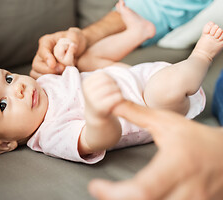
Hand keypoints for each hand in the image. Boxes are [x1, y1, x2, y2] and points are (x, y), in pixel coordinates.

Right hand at [30, 27, 86, 78]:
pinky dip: (48, 82)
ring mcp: (42, 65)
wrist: (79, 51)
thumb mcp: (75, 36)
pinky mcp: (45, 74)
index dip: (46, 58)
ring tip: (61, 76)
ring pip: (36, 74)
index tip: (53, 64)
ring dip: (48, 77)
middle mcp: (41, 54)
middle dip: (48, 70)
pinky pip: (41, 81)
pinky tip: (58, 81)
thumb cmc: (75, 41)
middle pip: (36, 65)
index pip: (42, 50)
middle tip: (62, 69)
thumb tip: (70, 48)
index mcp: (46, 42)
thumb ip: (72, 41)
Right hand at [83, 71, 122, 117]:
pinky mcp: (100, 107)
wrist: (95, 116)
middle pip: (108, 80)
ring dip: (119, 91)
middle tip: (117, 90)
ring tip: (119, 94)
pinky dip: (120, 98)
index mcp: (86, 82)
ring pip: (112, 88)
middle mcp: (87, 90)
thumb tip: (121, 68)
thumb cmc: (99, 98)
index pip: (103, 74)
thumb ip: (104, 77)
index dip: (111, 78)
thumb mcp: (97, 86)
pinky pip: (116, 97)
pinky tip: (120, 100)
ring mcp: (92, 99)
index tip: (112, 84)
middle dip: (115, 84)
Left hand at [89, 100, 222, 199]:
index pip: (143, 190)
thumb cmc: (196, 138)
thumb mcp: (166, 122)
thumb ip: (136, 113)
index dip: (115, 193)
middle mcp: (187, 191)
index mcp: (177, 166)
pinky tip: (136, 199)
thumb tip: (111, 101)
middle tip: (101, 191)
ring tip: (116, 194)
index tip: (95, 187)